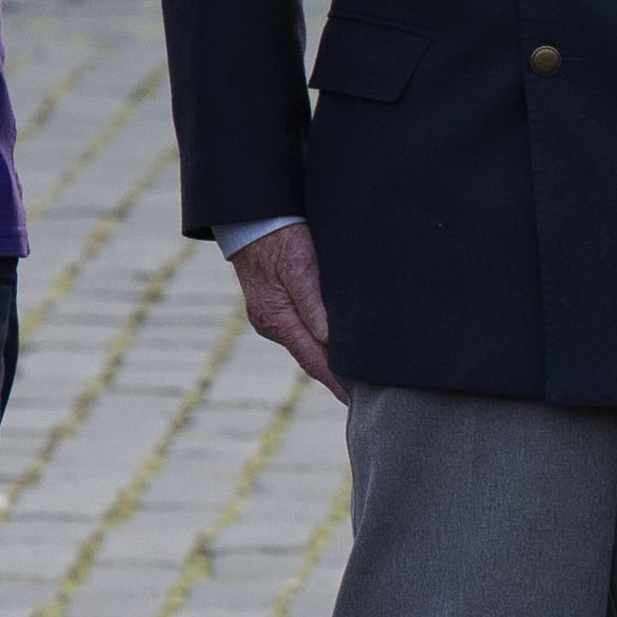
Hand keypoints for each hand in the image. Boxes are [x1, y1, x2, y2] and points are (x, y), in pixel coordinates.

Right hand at [232, 223, 344, 402]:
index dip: (334, 381)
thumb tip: (327, 338)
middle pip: (309, 357)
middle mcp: (271, 323)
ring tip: (356, 373)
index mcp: (276, 318)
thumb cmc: (279, 237)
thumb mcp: (300, 265)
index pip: (311, 359)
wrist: (251, 217)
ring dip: (328, 358)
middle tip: (365, 390)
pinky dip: (319, 341)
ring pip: (305, 344)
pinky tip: (336, 344)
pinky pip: (300, 330)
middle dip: (335, 375)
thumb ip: (313, 302)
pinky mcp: (274, 306)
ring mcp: (270, 316)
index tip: (354, 399)